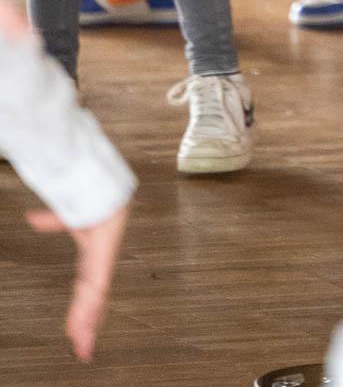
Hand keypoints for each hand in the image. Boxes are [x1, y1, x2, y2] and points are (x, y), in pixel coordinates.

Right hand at [27, 201, 129, 362]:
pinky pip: (93, 296)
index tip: (77, 328)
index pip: (85, 292)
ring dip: (87, 327)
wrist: (106, 195)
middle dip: (87, 327)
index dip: (82, 310)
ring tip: (84, 348)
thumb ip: (51, 222)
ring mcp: (100, 270)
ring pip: (93, 306)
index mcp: (90, 261)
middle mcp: (97, 269)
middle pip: (91, 305)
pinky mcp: (101, 268)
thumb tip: (32, 218)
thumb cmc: (95, 204)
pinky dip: (88, 313)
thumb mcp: (67, 219)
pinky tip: (84, 329)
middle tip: (84, 350)